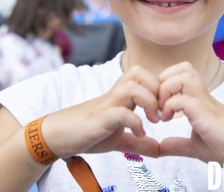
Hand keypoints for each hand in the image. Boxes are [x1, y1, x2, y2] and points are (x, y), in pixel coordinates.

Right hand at [42, 65, 161, 158]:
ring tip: (152, 121)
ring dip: (148, 102)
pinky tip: (139, 133)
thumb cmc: (88, 132)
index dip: (160, 88)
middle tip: (161, 113)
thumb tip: (159, 150)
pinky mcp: (99, 118)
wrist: (58, 136)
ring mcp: (107, 104)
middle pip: (139, 72)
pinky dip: (135, 122)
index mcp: (122, 95)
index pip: (145, 75)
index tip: (165, 110)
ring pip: (132, 86)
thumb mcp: (119, 139)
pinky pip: (121, 112)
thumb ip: (139, 142)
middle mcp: (115, 95)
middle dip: (157, 91)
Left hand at [157, 62, 223, 163]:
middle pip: (183, 66)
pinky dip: (170, 106)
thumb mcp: (195, 147)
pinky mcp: (207, 114)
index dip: (163, 84)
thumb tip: (160, 147)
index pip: (180, 73)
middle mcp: (203, 96)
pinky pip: (184, 98)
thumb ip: (177, 145)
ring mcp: (206, 103)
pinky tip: (169, 120)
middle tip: (159, 105)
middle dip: (162, 81)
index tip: (158, 107)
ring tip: (164, 111)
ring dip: (166, 89)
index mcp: (200, 100)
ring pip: (184, 74)